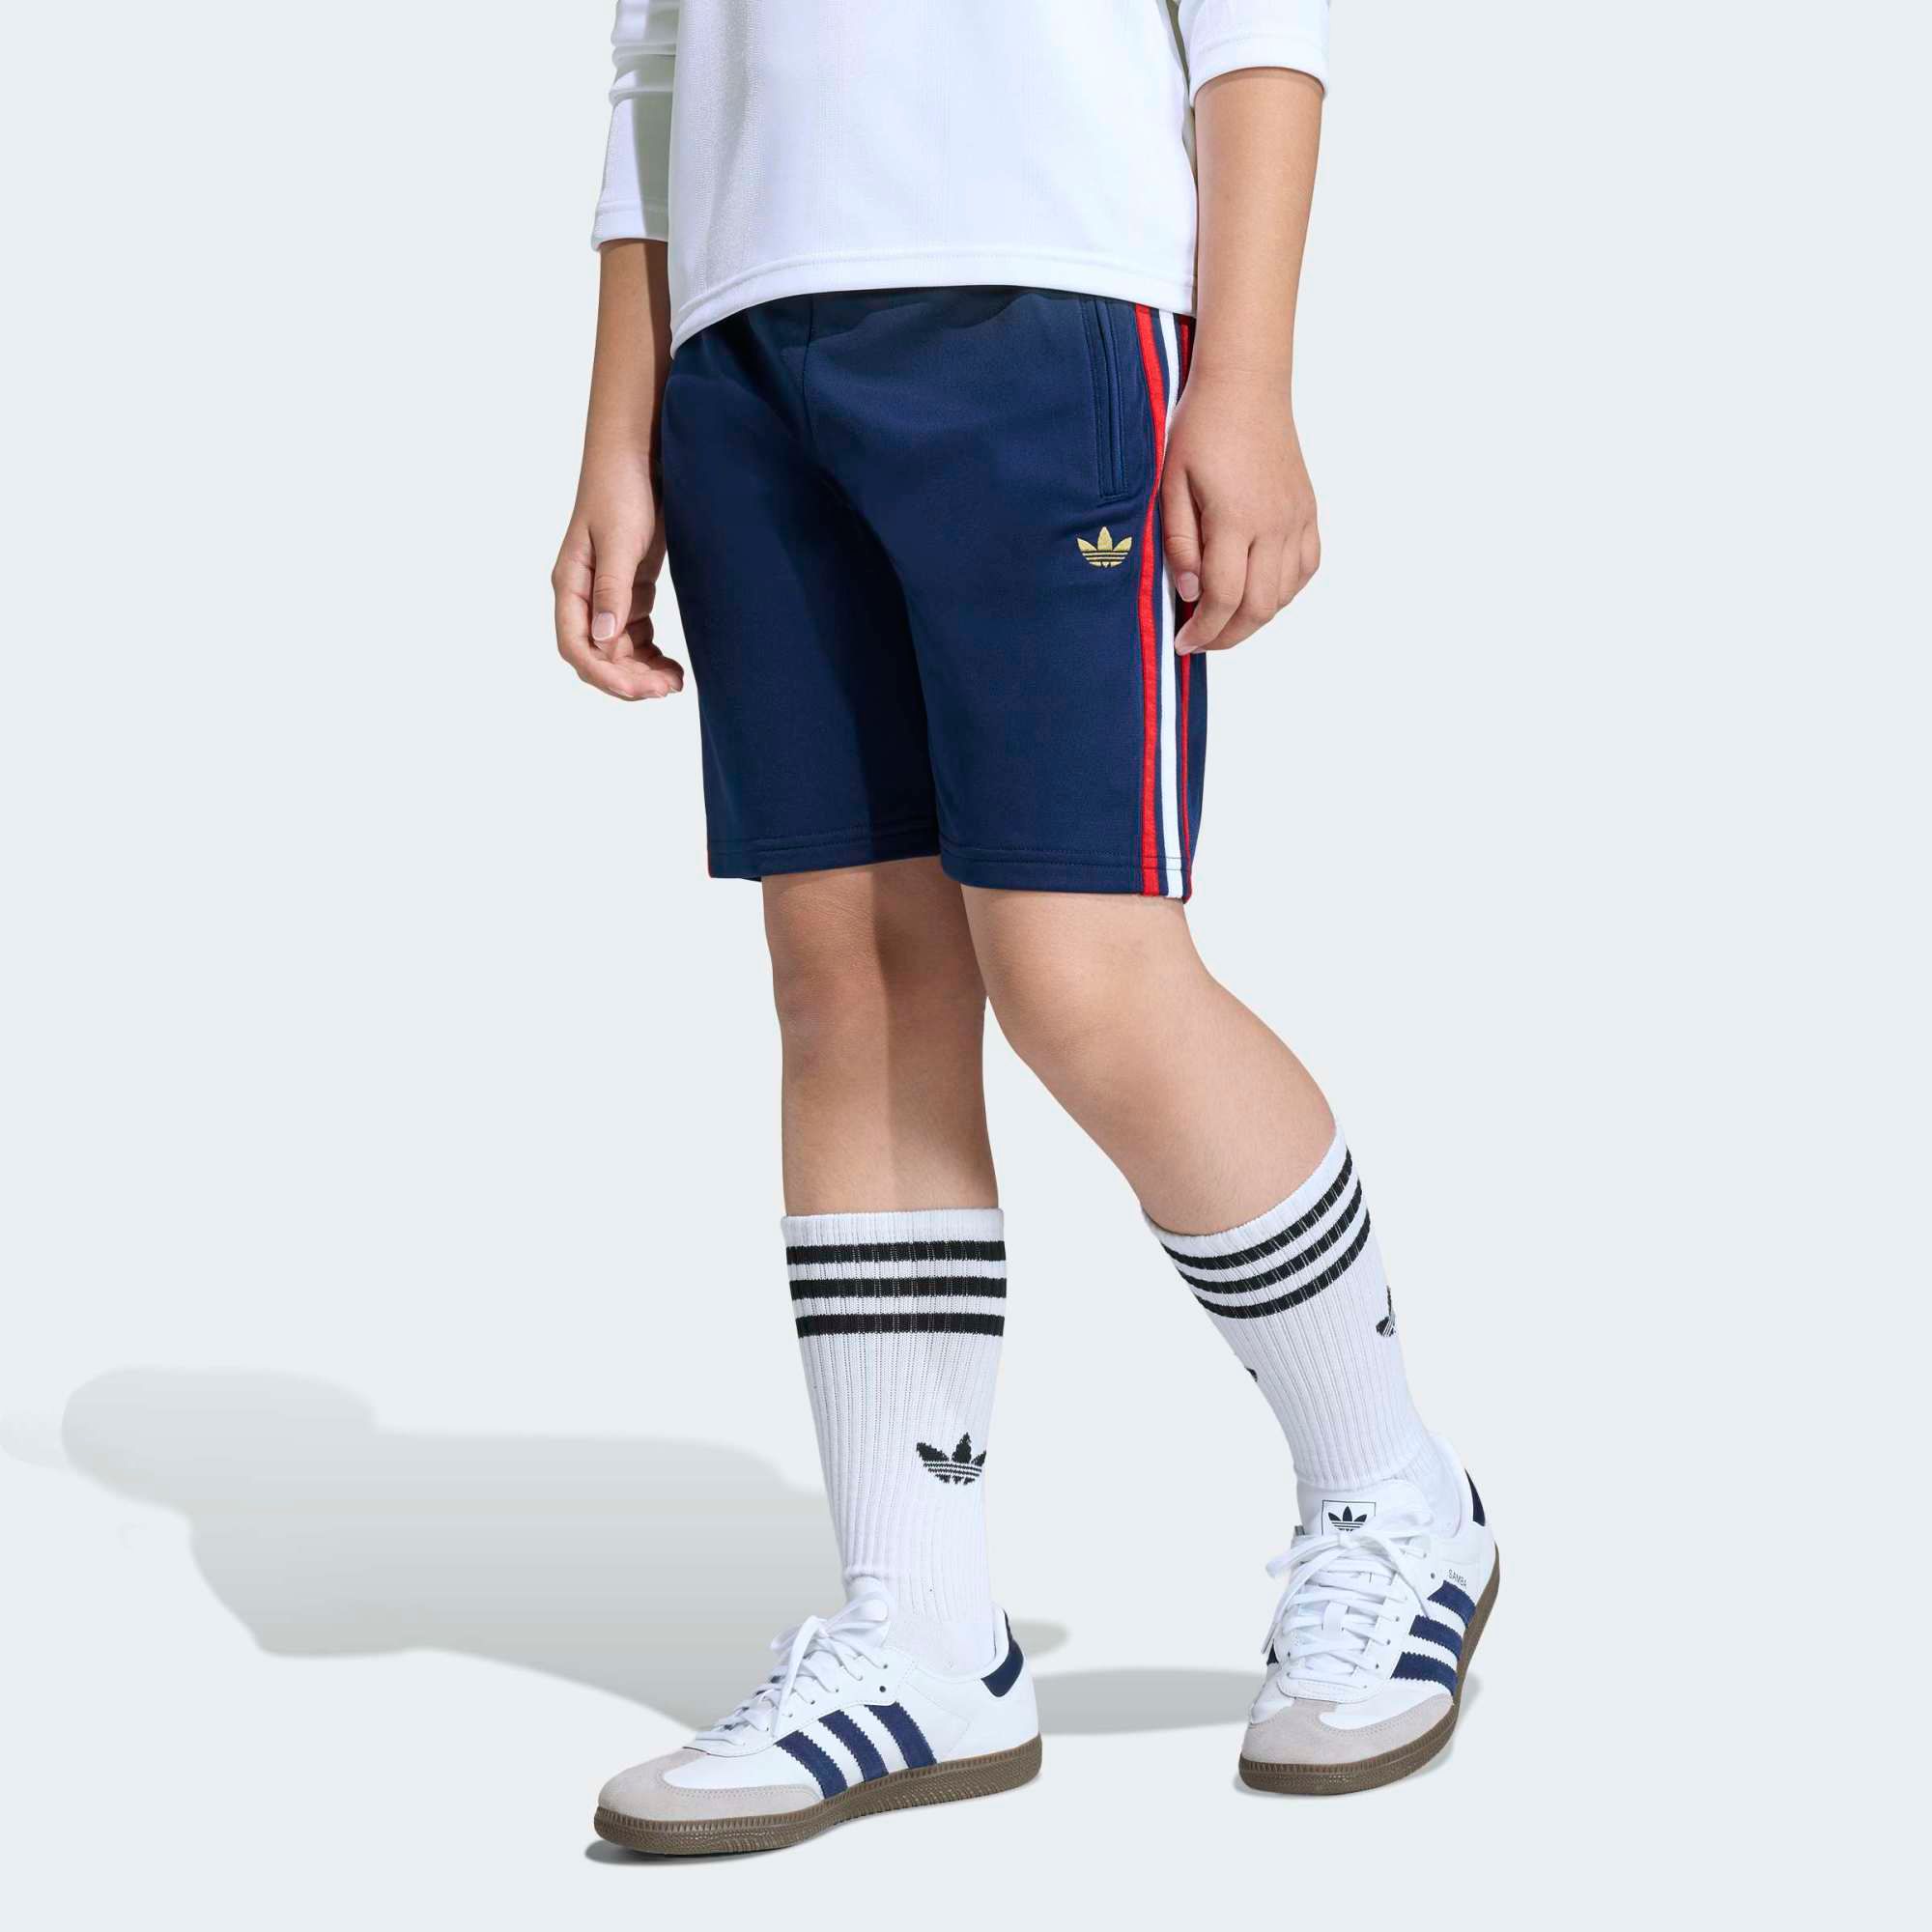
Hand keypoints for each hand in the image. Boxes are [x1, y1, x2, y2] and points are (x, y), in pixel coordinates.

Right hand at [552, 450, 683, 700]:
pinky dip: (650, 654)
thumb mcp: (619, 541)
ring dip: (642, 671)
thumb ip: (612, 592)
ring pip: (618, 650)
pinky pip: (635, 635)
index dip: (605, 675)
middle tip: (668, 690)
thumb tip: (604, 641)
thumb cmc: (622, 490)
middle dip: (628, 679)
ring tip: (674, 682)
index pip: (576, 647)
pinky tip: (673, 666)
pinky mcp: (630, 587)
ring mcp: (607, 593)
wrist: (639, 454)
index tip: (642, 691)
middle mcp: (584, 594)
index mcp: (570, 585)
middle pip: (598, 655)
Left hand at [1162, 367, 1319, 654]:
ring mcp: (1297, 518)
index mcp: (1235, 518)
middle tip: (1202, 641)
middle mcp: (1274, 524)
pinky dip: (1283, 591)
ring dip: (1254, 617)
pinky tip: (1259, 591)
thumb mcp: (1171, 484)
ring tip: (1225, 619)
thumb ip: (1180, 542)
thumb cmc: (1201, 428)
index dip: (1202, 630)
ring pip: (1284, 594)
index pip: (1223, 598)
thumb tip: (1189, 591)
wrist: (1245, 386)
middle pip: (1258, 607)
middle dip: (1228, 635)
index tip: (1183, 642)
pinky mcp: (1308, 511)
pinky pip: (1306, 568)